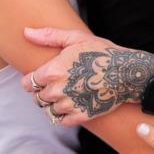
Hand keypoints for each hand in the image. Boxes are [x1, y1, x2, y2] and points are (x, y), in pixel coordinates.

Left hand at [21, 26, 153, 124]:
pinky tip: (71, 105)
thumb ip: (49, 36)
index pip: (28, 83)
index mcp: (53, 71)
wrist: (127, 73)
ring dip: (52, 104)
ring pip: (48, 111)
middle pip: (37, 98)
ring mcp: (69, 105)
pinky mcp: (80, 116)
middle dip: (42, 92)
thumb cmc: (102, 52)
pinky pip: (61, 121)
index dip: (32, 81)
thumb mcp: (76, 38)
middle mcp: (58, 90)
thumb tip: (26, 32)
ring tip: (64, 95)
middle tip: (55, 85)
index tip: (40, 78)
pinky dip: (63, 115)